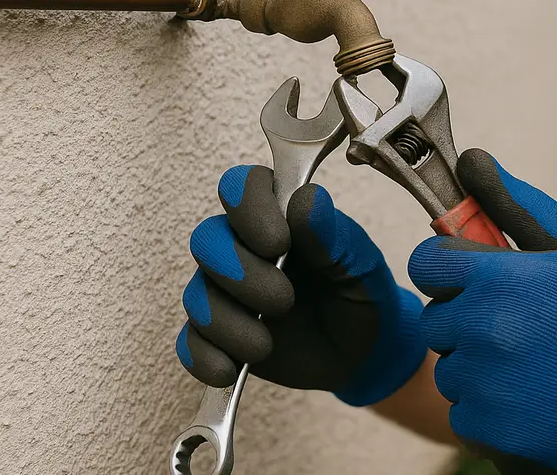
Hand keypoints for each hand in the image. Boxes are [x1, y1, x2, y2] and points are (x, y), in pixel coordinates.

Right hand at [176, 165, 425, 406]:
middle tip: (283, 300)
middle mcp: (243, 248)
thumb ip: (332, 235)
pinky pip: (191, 343)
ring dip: (227, 321)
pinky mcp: (219, 336)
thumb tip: (307, 199)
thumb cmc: (362, 293)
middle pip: (207, 240)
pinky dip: (205, 357)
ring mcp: (226, 292)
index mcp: (278, 216)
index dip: (248, 208)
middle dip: (239, 272)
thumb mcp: (359, 264)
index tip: (279, 242)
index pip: (241, 186)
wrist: (365, 352)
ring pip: (196, 294)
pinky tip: (230, 369)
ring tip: (265, 344)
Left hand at [408, 150, 556, 474]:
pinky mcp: (485, 426)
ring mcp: (481, 382)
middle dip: (465, 317)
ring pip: (447, 365)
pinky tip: (530, 396)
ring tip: (530, 363)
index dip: (449, 268)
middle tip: (518, 324)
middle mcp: (481, 329)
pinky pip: (462, 409)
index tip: (477, 279)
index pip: (426, 262)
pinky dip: (487, 406)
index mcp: (497, 278)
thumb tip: (471, 160)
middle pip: (435, 317)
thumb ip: (516, 202)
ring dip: (476, 364)